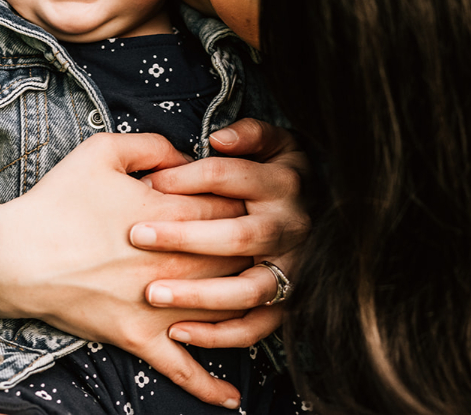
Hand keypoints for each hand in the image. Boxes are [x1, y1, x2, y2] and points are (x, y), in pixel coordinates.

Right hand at [0, 132, 251, 408]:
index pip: (230, 210)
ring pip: (222, 308)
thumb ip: (152, 144)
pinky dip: (209, 385)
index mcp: (171, 216)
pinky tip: (232, 398)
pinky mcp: (139, 338)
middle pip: (236, 257)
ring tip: (258, 295)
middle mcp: (175, 264)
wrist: (16, 257)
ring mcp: (161, 307)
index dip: (240, 203)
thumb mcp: (102, 152)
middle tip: (254, 241)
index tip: (241, 200)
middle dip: (250, 248)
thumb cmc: (57, 201)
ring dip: (244, 302)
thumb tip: (187, 156)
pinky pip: (181, 369)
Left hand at [132, 118, 308, 347]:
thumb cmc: (278, 173)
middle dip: (185, 237)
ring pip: (247, 290)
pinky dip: (219, 335)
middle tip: (137, 236)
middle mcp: (292, 228)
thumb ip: (251, 134)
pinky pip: (255, 327)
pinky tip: (178, 331)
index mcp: (284, 183)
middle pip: (239, 235)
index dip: (185, 178)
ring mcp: (292, 269)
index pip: (229, 178)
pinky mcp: (286, 302)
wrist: (333, 214)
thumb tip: (220, 139)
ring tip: (153, 293)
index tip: (146, 184)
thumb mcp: (276, 142)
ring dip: (199, 295)